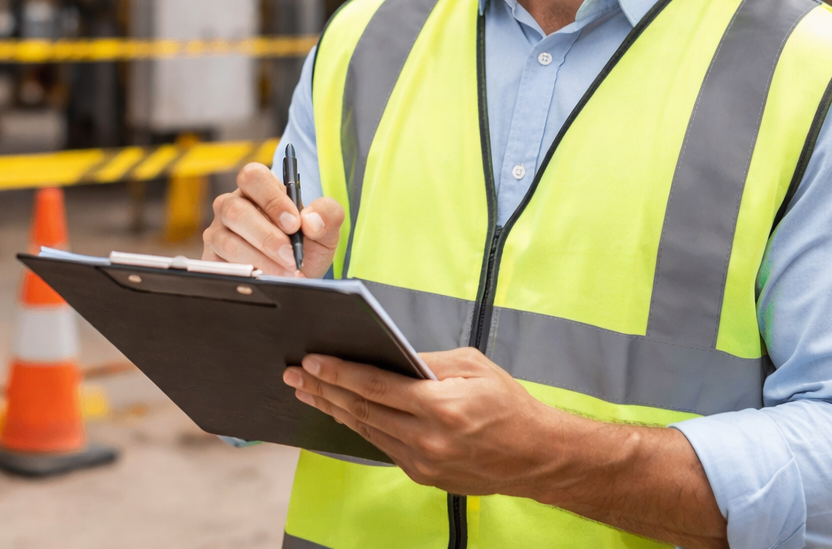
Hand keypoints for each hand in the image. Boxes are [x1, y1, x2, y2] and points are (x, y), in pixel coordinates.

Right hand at [202, 163, 342, 276]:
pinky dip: (247, 272)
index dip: (271, 199)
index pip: (253, 177)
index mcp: (259, 189)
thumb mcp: (325, 230)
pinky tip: (267, 278)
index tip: (294, 224)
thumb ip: (328, 216)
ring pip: (228, 241)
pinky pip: (221, 264)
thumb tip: (311, 220)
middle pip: (235, 210)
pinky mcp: (212, 258)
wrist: (295, 278)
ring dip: (261, 259)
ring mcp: (218, 231)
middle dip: (267, 237)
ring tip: (286, 272)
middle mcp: (233, 205)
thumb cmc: (306, 247)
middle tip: (291, 256)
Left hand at [283, 348, 727, 548]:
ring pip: (365, 430)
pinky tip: (341, 412)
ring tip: (308, 391)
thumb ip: (426, 362)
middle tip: (295, 374)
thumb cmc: (510, 405)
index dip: (339, 372)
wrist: (537, 456)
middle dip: (324, 389)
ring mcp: (423, 462)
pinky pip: (381, 445)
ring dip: (333, 409)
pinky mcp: (422, 474)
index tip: (312, 361)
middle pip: (361, 410)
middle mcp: (427, 439)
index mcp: (441, 407)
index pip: (375, 386)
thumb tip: (389, 356)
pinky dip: (359, 426)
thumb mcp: (472, 366)